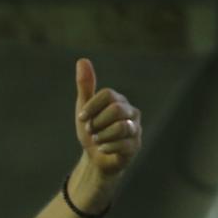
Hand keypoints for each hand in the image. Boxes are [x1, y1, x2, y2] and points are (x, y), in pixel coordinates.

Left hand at [69, 58, 141, 208]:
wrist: (95, 157)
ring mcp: (136, 129)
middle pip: (116, 109)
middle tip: (91, 130)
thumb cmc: (92, 130)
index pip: (108, 95)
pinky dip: (107, 147)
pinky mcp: (136, 146)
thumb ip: (85, 86)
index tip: (82, 118)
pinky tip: (102, 148)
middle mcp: (131, 112)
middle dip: (97, 122)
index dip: (92, 106)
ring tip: (97, 140)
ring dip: (102, 135)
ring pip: (121, 127)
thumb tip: (82, 60)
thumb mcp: (84, 108)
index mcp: (118, 100)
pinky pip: (123, 144)